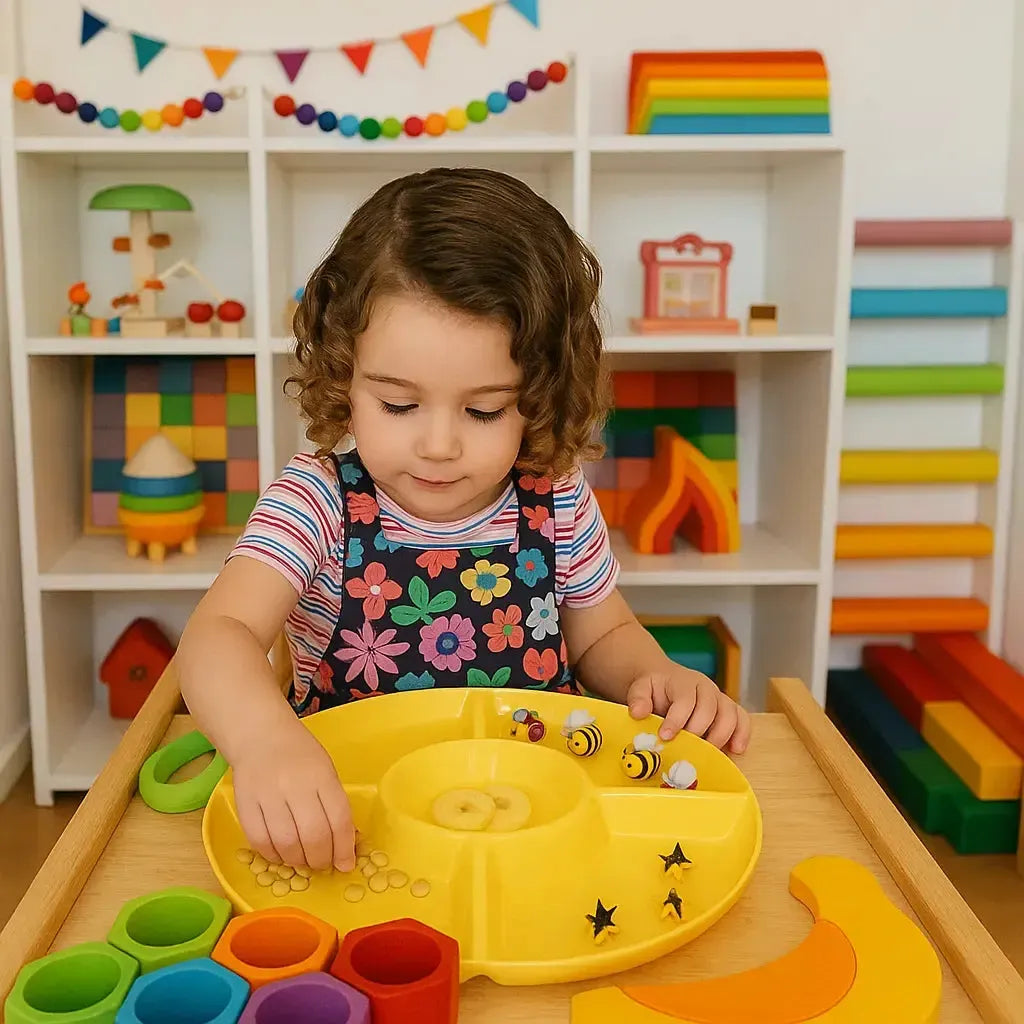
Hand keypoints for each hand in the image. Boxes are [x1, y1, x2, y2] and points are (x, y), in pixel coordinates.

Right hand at [231, 722, 355, 872]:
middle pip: (313, 835)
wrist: (260, 736)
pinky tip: (282, 854)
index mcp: (321, 775)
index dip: (344, 848)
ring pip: (286, 843)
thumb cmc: (299, 755)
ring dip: (298, 861)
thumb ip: (333, 803)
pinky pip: (260, 841)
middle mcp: (295, 785)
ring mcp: (267, 795)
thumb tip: (343, 845)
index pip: (338, 819)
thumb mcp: (326, 770)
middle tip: (323, 864)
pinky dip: (274, 856)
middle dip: (321, 859)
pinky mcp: (244, 805)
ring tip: (304, 860)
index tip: (346, 864)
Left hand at [626, 667, 750, 752]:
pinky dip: (742, 734)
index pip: (685, 700)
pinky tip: (735, 750)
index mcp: (683, 681)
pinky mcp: (728, 710)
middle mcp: (705, 688)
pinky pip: (742, 719)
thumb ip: (638, 698)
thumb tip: (638, 713)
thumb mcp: (640, 688)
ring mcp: (719, 698)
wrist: (665, 680)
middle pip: (710, 708)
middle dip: (698, 731)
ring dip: (722, 736)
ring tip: (709, 753)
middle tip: (686, 748)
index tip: (665, 736)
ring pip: (730, 713)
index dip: (676, 719)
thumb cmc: (654, 688)